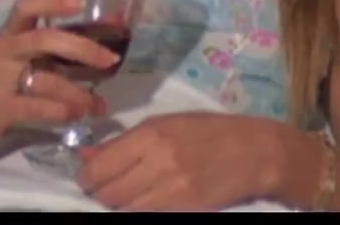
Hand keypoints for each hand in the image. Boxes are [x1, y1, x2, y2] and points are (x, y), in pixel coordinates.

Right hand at [0, 0, 119, 159]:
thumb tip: (113, 27)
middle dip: (81, 48)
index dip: (52, 0)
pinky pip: (33, 106)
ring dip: (78, 92)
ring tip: (98, 104)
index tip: (82, 1)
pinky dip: (58, 110)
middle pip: (42, 39)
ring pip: (44, 78)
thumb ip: (60, 50)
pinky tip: (75, 115)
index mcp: (10, 36)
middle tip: (111, 60)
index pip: (25, 7)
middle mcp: (1, 52)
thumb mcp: (26, 63)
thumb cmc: (0, 87)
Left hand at [76, 112, 278, 210]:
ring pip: (123, 209)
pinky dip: (138, 211)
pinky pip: (145, 216)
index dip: (86, 176)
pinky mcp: (184, 209)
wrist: (254, 152)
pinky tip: (144, 201)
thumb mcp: (166, 123)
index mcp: (151, 134)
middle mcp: (159, 162)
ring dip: (117, 205)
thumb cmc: (208, 131)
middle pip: (107, 193)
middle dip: (99, 193)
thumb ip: (124, 141)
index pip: (99, 166)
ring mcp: (172, 190)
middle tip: (104, 188)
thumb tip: (85, 157)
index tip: (87, 177)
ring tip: (126, 194)